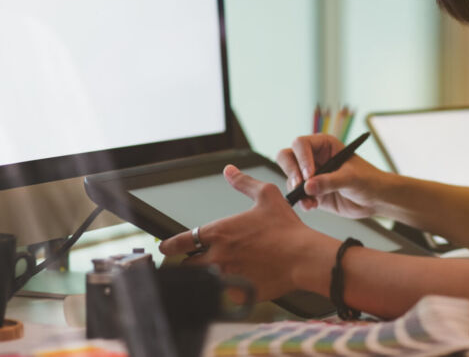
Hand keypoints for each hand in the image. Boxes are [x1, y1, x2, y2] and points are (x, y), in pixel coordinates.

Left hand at [159, 164, 335, 301]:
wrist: (303, 257)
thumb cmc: (286, 228)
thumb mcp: (266, 195)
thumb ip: (244, 182)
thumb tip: (229, 170)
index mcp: (218, 232)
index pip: (181, 241)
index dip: (170, 246)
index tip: (165, 248)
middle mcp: (217, 255)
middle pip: (186, 266)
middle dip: (186, 265)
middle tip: (190, 265)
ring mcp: (225, 277)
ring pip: (200, 283)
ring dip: (200, 280)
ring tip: (204, 280)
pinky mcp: (237, 294)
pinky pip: (219, 298)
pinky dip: (218, 296)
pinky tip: (224, 294)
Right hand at [276, 133, 391, 217]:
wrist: (376, 199)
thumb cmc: (369, 180)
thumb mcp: (351, 178)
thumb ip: (330, 181)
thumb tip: (307, 186)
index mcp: (324, 145)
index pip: (301, 144)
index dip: (301, 158)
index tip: (309, 175)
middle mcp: (314, 157)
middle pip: (287, 157)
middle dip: (291, 172)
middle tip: (299, 186)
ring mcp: (311, 175)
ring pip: (291, 178)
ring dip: (297, 191)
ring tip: (312, 201)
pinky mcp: (312, 192)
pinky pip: (298, 195)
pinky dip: (302, 202)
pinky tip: (312, 206)